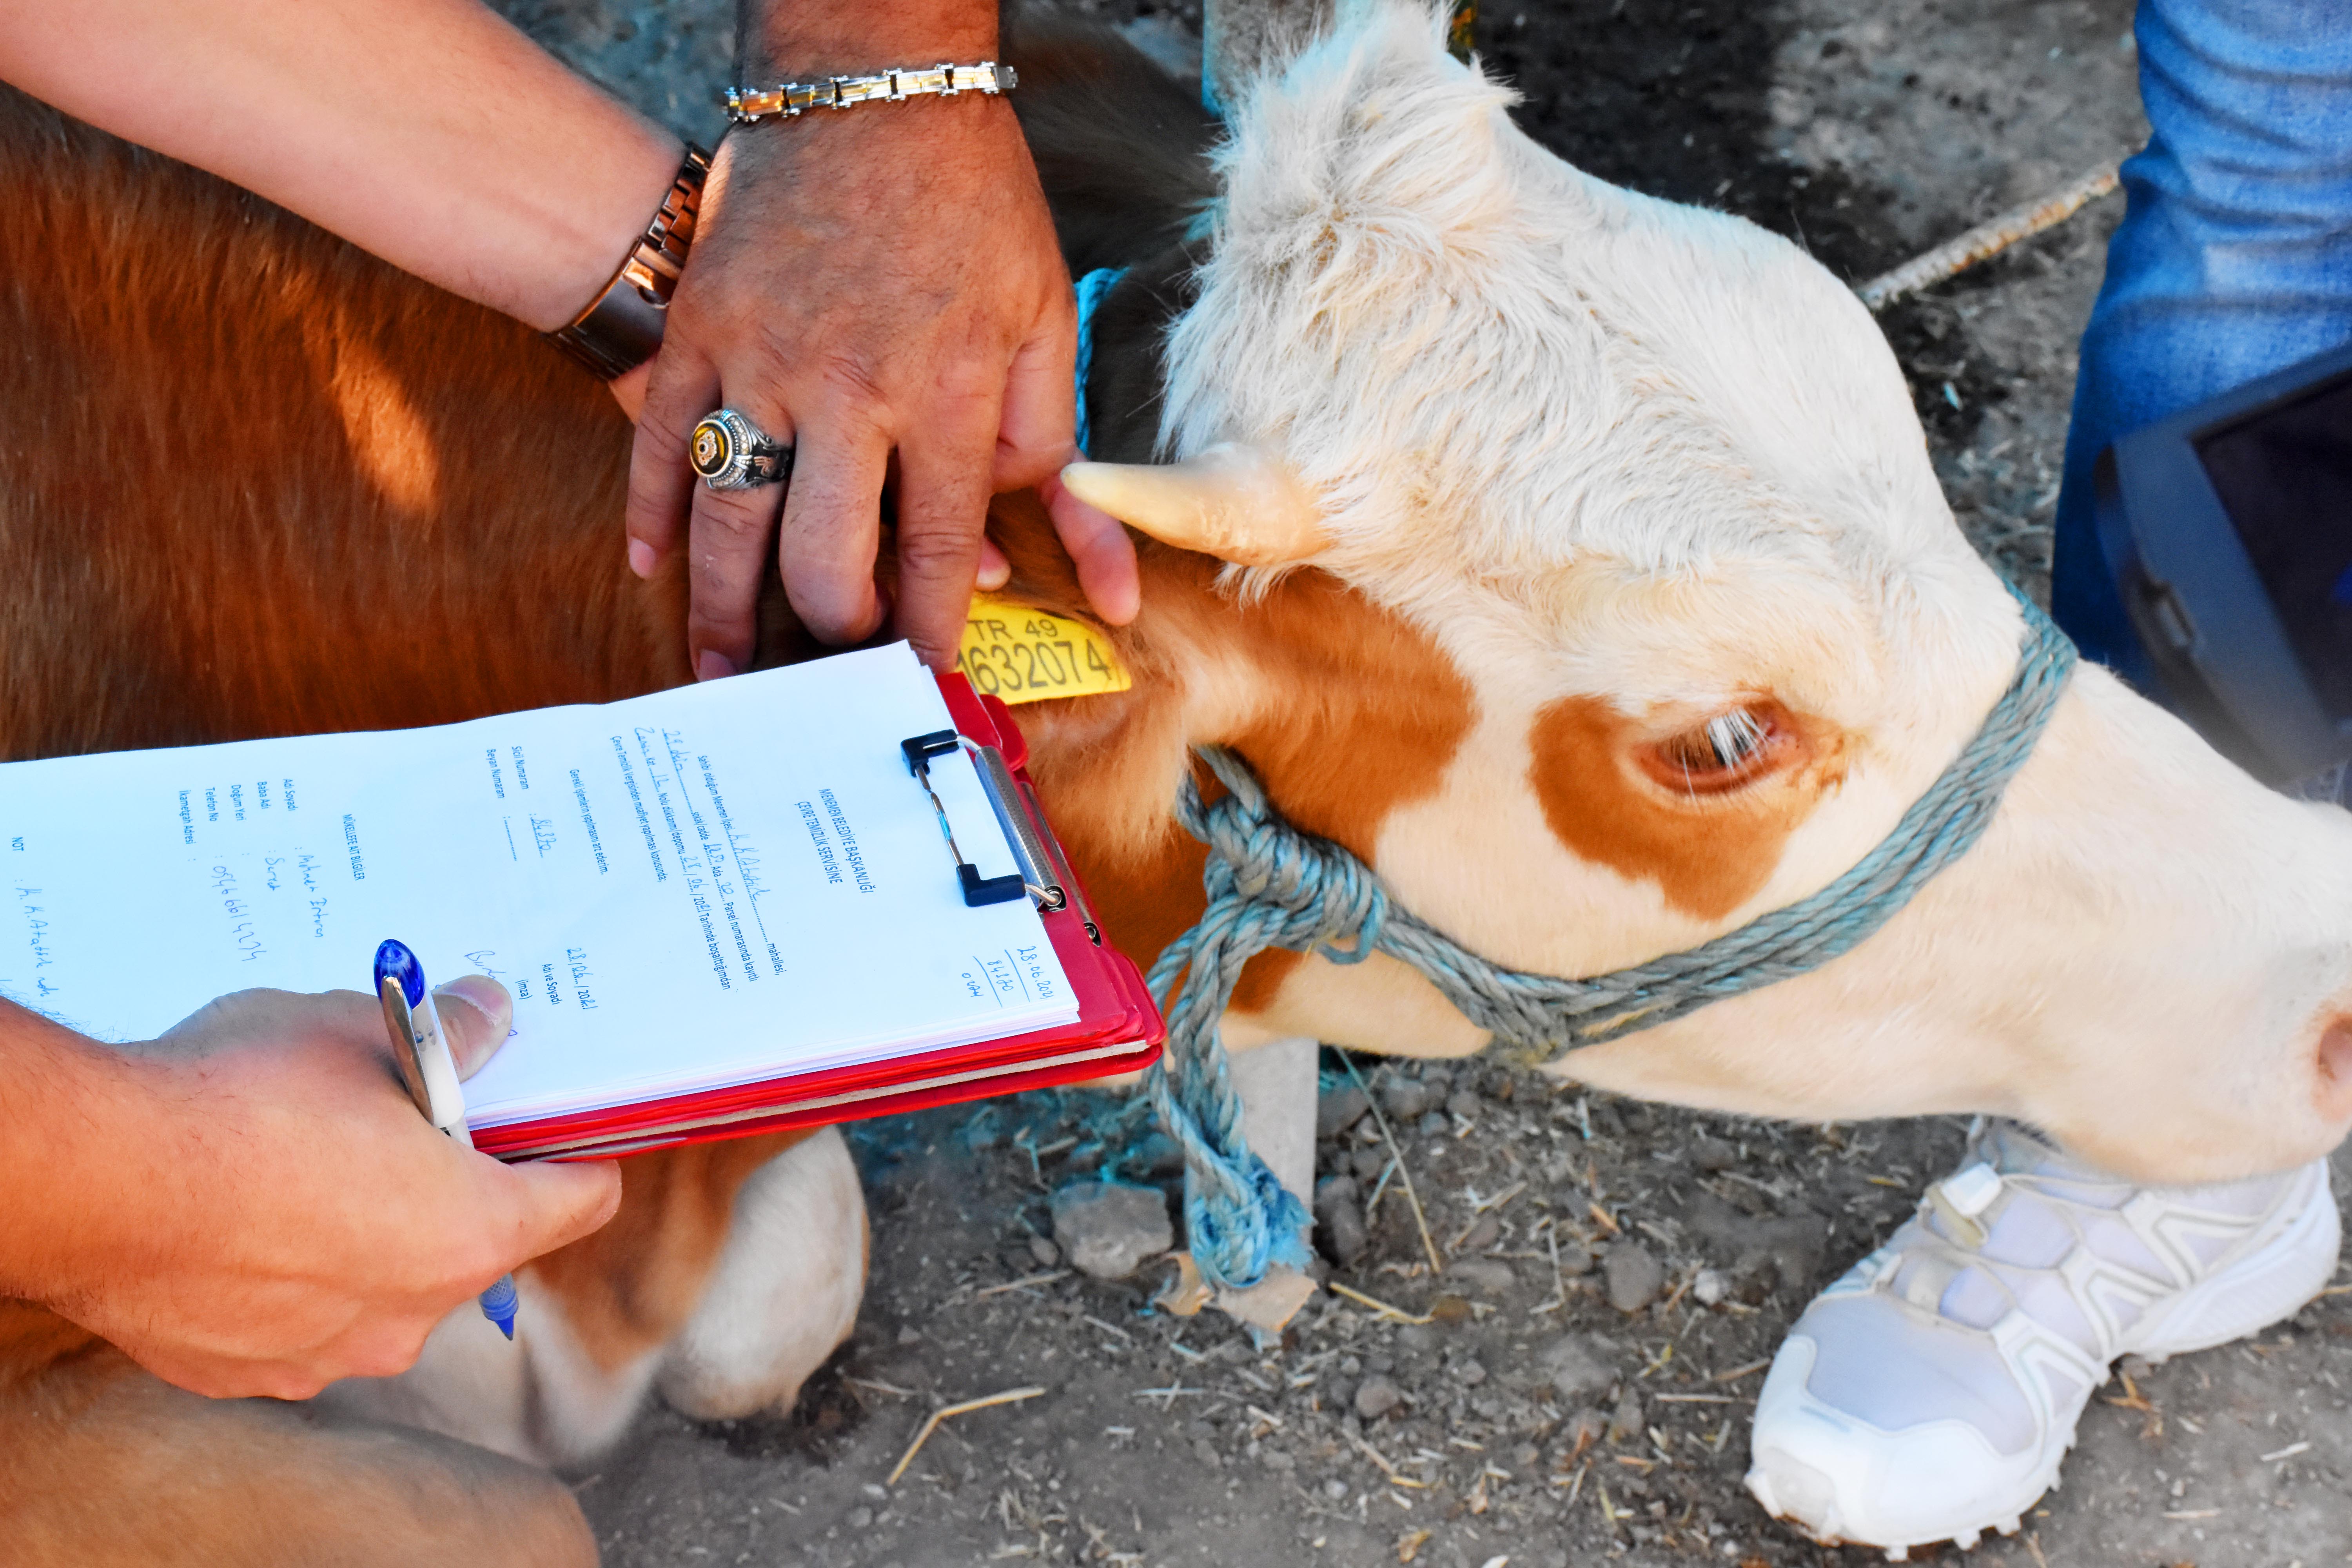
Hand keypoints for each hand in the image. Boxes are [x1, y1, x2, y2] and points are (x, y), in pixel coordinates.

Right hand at [29, 978, 616, 1399]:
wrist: (93, 1179)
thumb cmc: (238, 1100)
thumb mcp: (361, 1031)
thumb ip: (445, 1035)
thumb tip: (488, 1014)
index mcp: (470, 1232)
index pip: (580, 1200)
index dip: (574, 1150)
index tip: (551, 1119)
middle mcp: (413, 1314)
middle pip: (476, 1240)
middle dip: (452, 1182)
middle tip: (404, 1121)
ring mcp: (328, 1355)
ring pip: (386, 1282)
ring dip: (368, 1230)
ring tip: (308, 1163)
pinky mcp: (250, 1369)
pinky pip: (301, 1316)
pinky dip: (291, 1273)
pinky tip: (246, 1218)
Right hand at [624, 12, 1138, 675]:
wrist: (874, 88)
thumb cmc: (973, 211)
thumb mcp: (1047, 329)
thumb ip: (1063, 462)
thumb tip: (1102, 584)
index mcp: (946, 392)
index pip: (934, 549)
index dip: (927, 628)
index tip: (926, 676)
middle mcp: (849, 389)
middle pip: (826, 556)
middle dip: (834, 630)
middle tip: (838, 665)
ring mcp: (761, 362)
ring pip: (731, 519)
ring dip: (727, 611)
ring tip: (725, 672)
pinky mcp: (701, 329)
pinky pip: (659, 442)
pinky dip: (653, 514)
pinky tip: (657, 570)